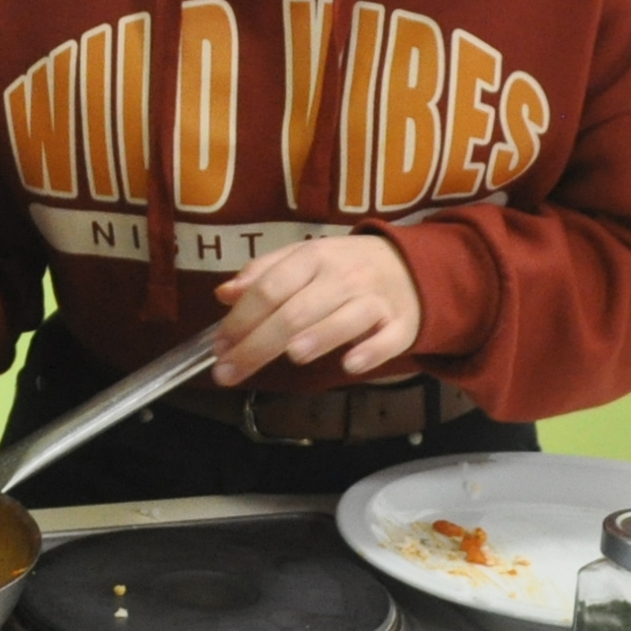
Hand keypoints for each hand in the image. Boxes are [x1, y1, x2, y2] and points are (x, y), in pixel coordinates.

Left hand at [210, 236, 422, 385]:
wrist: (411, 268)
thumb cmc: (345, 268)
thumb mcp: (304, 259)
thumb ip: (264, 274)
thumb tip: (223, 293)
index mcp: (314, 258)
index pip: (270, 287)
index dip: (241, 318)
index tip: (219, 346)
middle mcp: (343, 277)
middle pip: (297, 311)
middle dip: (260, 343)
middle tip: (230, 372)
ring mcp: (374, 301)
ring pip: (344, 319)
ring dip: (318, 337)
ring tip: (291, 355)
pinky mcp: (401, 325)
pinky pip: (386, 340)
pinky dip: (369, 352)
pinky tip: (350, 364)